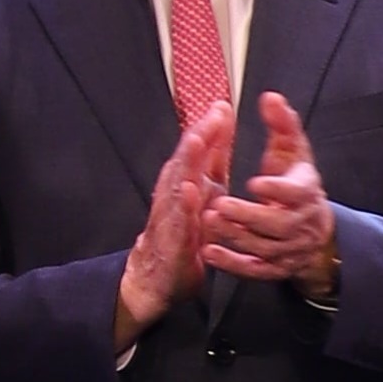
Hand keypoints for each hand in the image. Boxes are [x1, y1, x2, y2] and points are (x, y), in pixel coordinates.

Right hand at [117, 100, 235, 346]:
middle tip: (213, 114)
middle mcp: (175, 195)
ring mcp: (171, 215)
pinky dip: (184, 204)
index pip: (198, 152)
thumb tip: (220, 125)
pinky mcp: (171, 239)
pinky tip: (192, 190)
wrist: (159, 276)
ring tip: (200, 140)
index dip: (210, 129)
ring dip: (188, 161)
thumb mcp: (204, 193)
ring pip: (177, 183)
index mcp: (188, 182)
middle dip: (199, 136)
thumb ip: (213, 162)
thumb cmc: (185, 230)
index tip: (223, 105)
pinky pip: (178, 219)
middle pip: (186, 160)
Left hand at [201, 94, 339, 295]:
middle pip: (279, 225)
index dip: (278, 190)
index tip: (255, 182)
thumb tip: (269, 97)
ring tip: (209, 221)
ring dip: (236, 236)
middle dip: (249, 216)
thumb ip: (282, 125)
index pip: (299, 193)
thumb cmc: (297, 185)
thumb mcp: (294, 153)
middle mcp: (302, 224)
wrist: (316, 232)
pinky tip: (209, 251)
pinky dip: (232, 263)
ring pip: (264, 248)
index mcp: (308, 194)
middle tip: (221, 205)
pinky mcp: (275, 268)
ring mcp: (289, 249)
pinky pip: (254, 270)